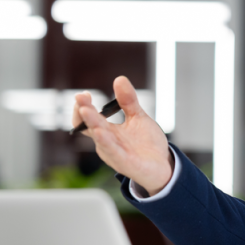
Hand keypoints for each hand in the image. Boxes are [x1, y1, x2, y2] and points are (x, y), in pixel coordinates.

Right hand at [72, 76, 172, 194]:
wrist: (163, 165)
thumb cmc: (148, 144)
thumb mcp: (138, 117)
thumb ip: (128, 101)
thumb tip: (119, 79)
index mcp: (108, 131)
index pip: (88, 119)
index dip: (83, 107)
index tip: (84, 94)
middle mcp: (107, 142)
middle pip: (90, 126)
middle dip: (84, 111)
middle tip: (80, 97)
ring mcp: (114, 153)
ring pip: (99, 138)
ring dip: (92, 124)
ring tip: (86, 110)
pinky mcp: (125, 163)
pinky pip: (113, 152)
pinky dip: (105, 142)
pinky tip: (99, 132)